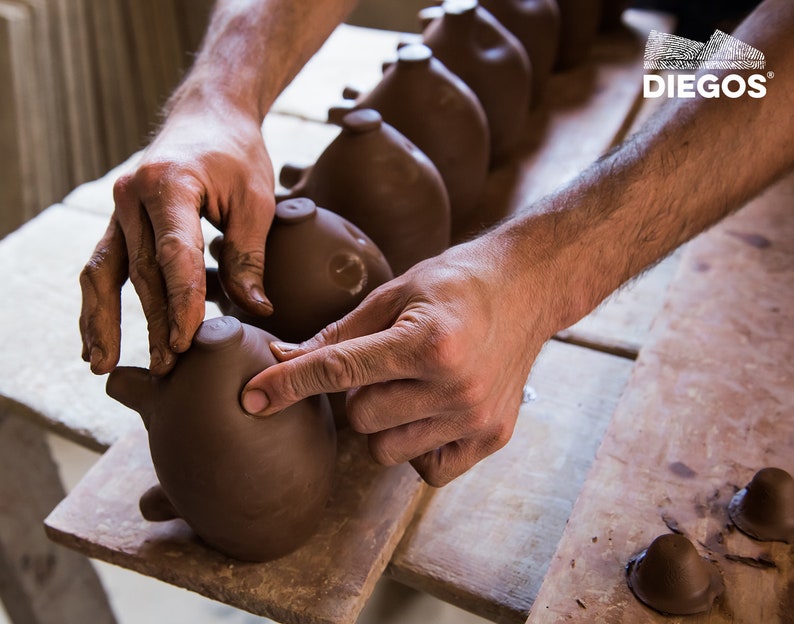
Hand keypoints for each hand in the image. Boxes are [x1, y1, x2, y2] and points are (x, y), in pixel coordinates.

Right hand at [80, 100, 274, 375]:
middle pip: (141, 270)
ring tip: (102, 364)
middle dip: (154, 322)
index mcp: (170, 184)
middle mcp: (132, 195)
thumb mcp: (255, 200)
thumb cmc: (238, 155)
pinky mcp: (118, 220)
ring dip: (104, 320)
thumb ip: (249, 255)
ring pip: (104, 272)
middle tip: (167, 367)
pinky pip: (102, 266)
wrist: (208, 115)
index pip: (175, 255)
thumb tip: (256, 310)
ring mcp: (119, 208)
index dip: (182, 302)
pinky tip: (97, 338)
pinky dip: (99, 303)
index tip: (188, 342)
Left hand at [242, 236, 555, 485]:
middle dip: (357, 393)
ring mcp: (475, 418)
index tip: (251, 399)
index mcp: (428, 342)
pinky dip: (415, 446)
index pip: (339, 371)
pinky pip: (425, 469)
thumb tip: (282, 359)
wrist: (528, 286)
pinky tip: (432, 411)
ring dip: (384, 422)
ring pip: (386, 449)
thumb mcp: (395, 293)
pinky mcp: (491, 437)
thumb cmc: (456, 283)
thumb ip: (339, 333)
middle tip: (386, 363)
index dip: (288, 384)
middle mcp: (454, 387)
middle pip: (360, 417)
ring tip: (412, 385)